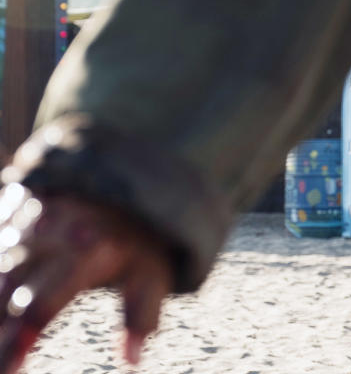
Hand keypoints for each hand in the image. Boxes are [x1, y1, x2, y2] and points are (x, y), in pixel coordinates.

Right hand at [0, 184, 172, 373]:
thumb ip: (140, 316)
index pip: (41, 305)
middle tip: (0, 365)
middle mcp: (49, 232)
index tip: (9, 371)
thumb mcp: (152, 275)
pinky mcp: (8, 210)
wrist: (122, 180)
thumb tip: (133, 363)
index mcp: (88, 250)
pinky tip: (0, 301)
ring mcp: (24, 219)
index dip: (18, 342)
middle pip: (8, 292)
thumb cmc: (137, 242)